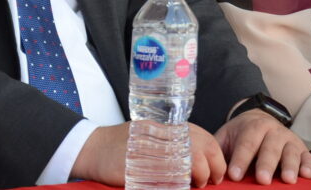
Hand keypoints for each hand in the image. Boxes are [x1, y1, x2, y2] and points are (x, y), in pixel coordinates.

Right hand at [71, 122, 233, 186]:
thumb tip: (199, 158)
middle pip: (199, 148)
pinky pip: (164, 177)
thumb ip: (174, 141)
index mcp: (166, 126)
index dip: (215, 155)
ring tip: (198, 184)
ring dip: (197, 175)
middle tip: (211, 180)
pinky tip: (179, 187)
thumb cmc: (123, 143)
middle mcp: (160, 134)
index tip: (217, 170)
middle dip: (211, 167)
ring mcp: (150, 149)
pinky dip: (176, 185)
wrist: (93, 148)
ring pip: (185, 161)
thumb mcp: (151, 133)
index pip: (202, 137)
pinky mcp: (137, 166)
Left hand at [214, 109, 310, 184]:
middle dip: (266, 164)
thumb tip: (207, 167)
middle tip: (262, 180)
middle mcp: (273, 130)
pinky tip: (306, 175)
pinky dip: (308, 165)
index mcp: (253, 126)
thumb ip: (217, 151)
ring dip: (290, 165)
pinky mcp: (301, 148)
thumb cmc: (240, 135)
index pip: (246, 143)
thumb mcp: (226, 138)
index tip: (234, 175)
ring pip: (290, 151)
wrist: (258, 119)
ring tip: (287, 180)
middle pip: (270, 147)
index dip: (240, 159)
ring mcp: (288, 139)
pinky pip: (307, 156)